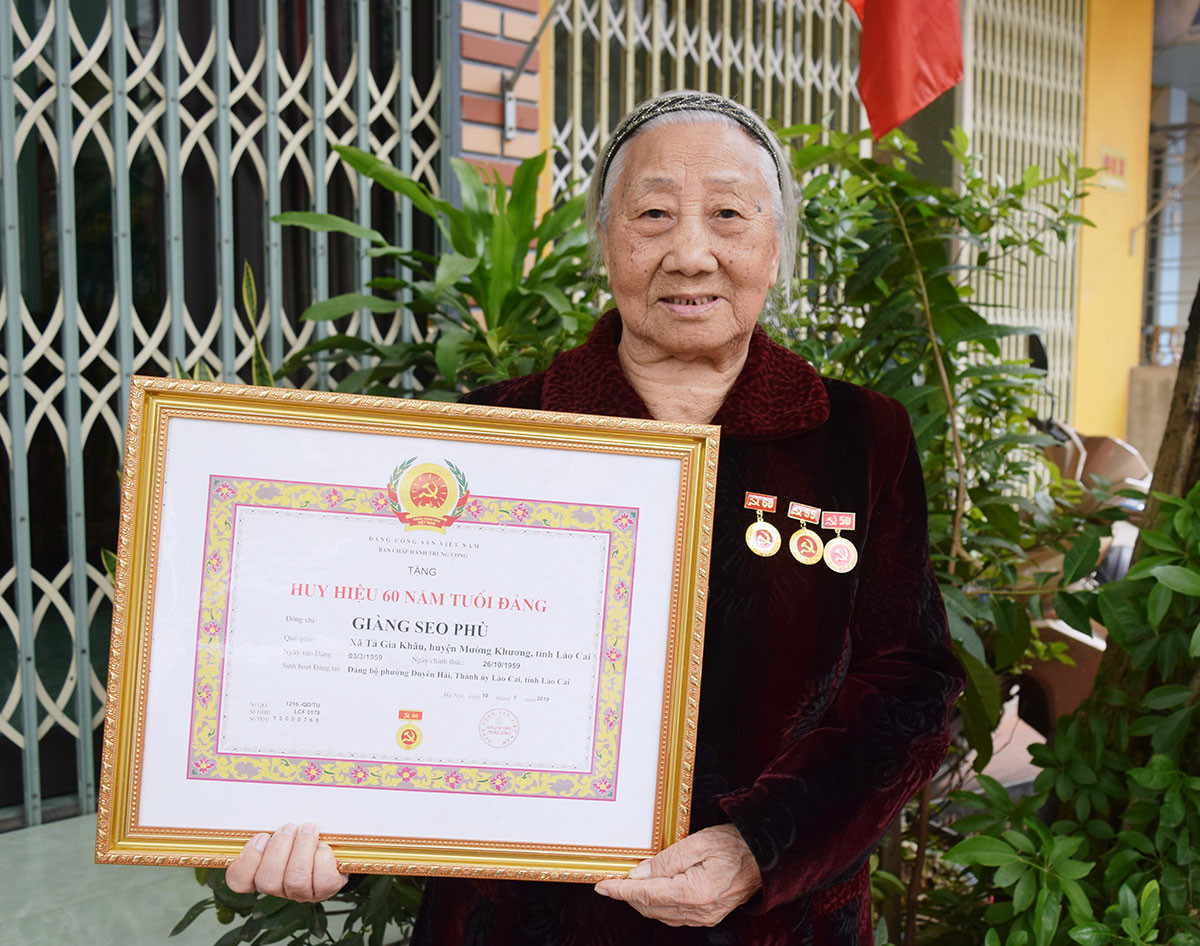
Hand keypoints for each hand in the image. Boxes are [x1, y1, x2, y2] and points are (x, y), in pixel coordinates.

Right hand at [226, 822, 347, 901]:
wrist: (336, 842)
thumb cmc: (303, 831)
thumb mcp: (285, 826)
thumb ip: (272, 824)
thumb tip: (266, 802)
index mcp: (261, 873)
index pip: (238, 881)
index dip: (246, 861)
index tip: (261, 837)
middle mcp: (279, 887)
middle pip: (267, 881)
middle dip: (278, 849)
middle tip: (289, 827)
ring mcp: (303, 892)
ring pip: (295, 880)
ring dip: (301, 849)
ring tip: (308, 829)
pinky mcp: (327, 888)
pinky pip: (322, 880)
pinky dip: (322, 858)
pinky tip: (323, 845)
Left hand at [593, 824, 761, 926]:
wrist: (766, 856)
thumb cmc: (735, 844)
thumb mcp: (699, 842)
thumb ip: (667, 860)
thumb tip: (640, 873)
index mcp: (695, 892)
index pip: (647, 894)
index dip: (621, 890)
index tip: (602, 886)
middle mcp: (699, 911)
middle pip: (651, 907)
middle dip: (628, 895)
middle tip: (611, 882)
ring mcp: (705, 916)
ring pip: (661, 914)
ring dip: (642, 900)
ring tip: (627, 885)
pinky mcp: (709, 916)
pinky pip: (675, 915)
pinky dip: (658, 904)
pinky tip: (652, 891)